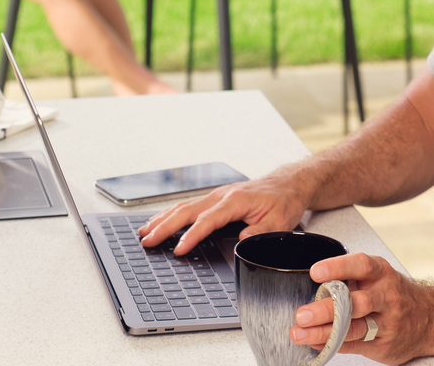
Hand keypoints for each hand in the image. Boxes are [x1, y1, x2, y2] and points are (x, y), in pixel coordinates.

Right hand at [137, 173, 309, 254]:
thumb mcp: (280, 221)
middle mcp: (222, 196)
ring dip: (163, 219)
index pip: (207, 220)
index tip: (178, 249)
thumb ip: (260, 232)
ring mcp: (217, 196)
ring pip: (183, 206)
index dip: (191, 236)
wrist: (288, 184)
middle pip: (186, 211)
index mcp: (235, 201)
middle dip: (164, 226)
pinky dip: (171, 213)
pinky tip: (161, 220)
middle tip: (147, 240)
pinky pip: (189, 205)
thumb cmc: (284, 201)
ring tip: (145, 232)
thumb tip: (242, 242)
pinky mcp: (216, 199)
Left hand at [290, 253, 433, 364]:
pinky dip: (331, 344)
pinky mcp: (383, 344)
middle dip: (326, 310)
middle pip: (355, 303)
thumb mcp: (379, 277)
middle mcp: (386, 296)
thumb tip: (315, 287)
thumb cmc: (394, 294)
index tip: (316, 273)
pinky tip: (315, 343)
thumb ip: (350, 280)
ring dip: (323, 332)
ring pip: (353, 328)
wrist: (430, 319)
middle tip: (302, 315)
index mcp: (381, 273)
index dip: (337, 268)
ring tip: (301, 333)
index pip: (360, 265)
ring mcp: (386, 322)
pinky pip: (354, 345)